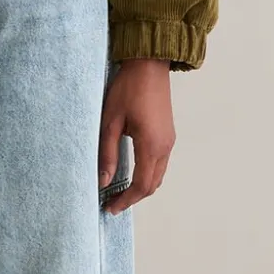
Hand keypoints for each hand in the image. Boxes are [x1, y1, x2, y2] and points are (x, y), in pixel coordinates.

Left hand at [99, 58, 174, 214]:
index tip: (110, 207)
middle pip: (152, 185)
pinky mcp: (168, 134)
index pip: (141, 186)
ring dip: (141, 187)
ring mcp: (169, 140)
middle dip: (133, 198)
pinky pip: (160, 163)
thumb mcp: (110, 122)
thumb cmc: (128, 89)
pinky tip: (131, 173)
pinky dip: (147, 174)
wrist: (149, 65)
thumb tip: (104, 181)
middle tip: (112, 203)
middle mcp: (165, 146)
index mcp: (151, 145)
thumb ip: (107, 154)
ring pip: (158, 175)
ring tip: (119, 191)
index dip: (126, 201)